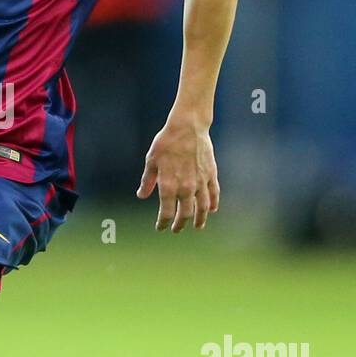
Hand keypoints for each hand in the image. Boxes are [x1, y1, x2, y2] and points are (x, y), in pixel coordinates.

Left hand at [136, 115, 219, 232]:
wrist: (188, 127)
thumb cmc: (166, 142)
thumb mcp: (151, 161)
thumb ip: (148, 181)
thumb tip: (141, 196)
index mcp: (168, 185)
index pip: (166, 212)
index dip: (162, 222)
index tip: (160, 227)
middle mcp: (186, 187)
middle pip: (185, 214)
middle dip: (180, 224)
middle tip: (176, 229)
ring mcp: (201, 182)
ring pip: (202, 208)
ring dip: (200, 219)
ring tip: (198, 226)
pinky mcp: (211, 175)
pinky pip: (214, 194)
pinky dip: (213, 204)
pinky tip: (211, 210)